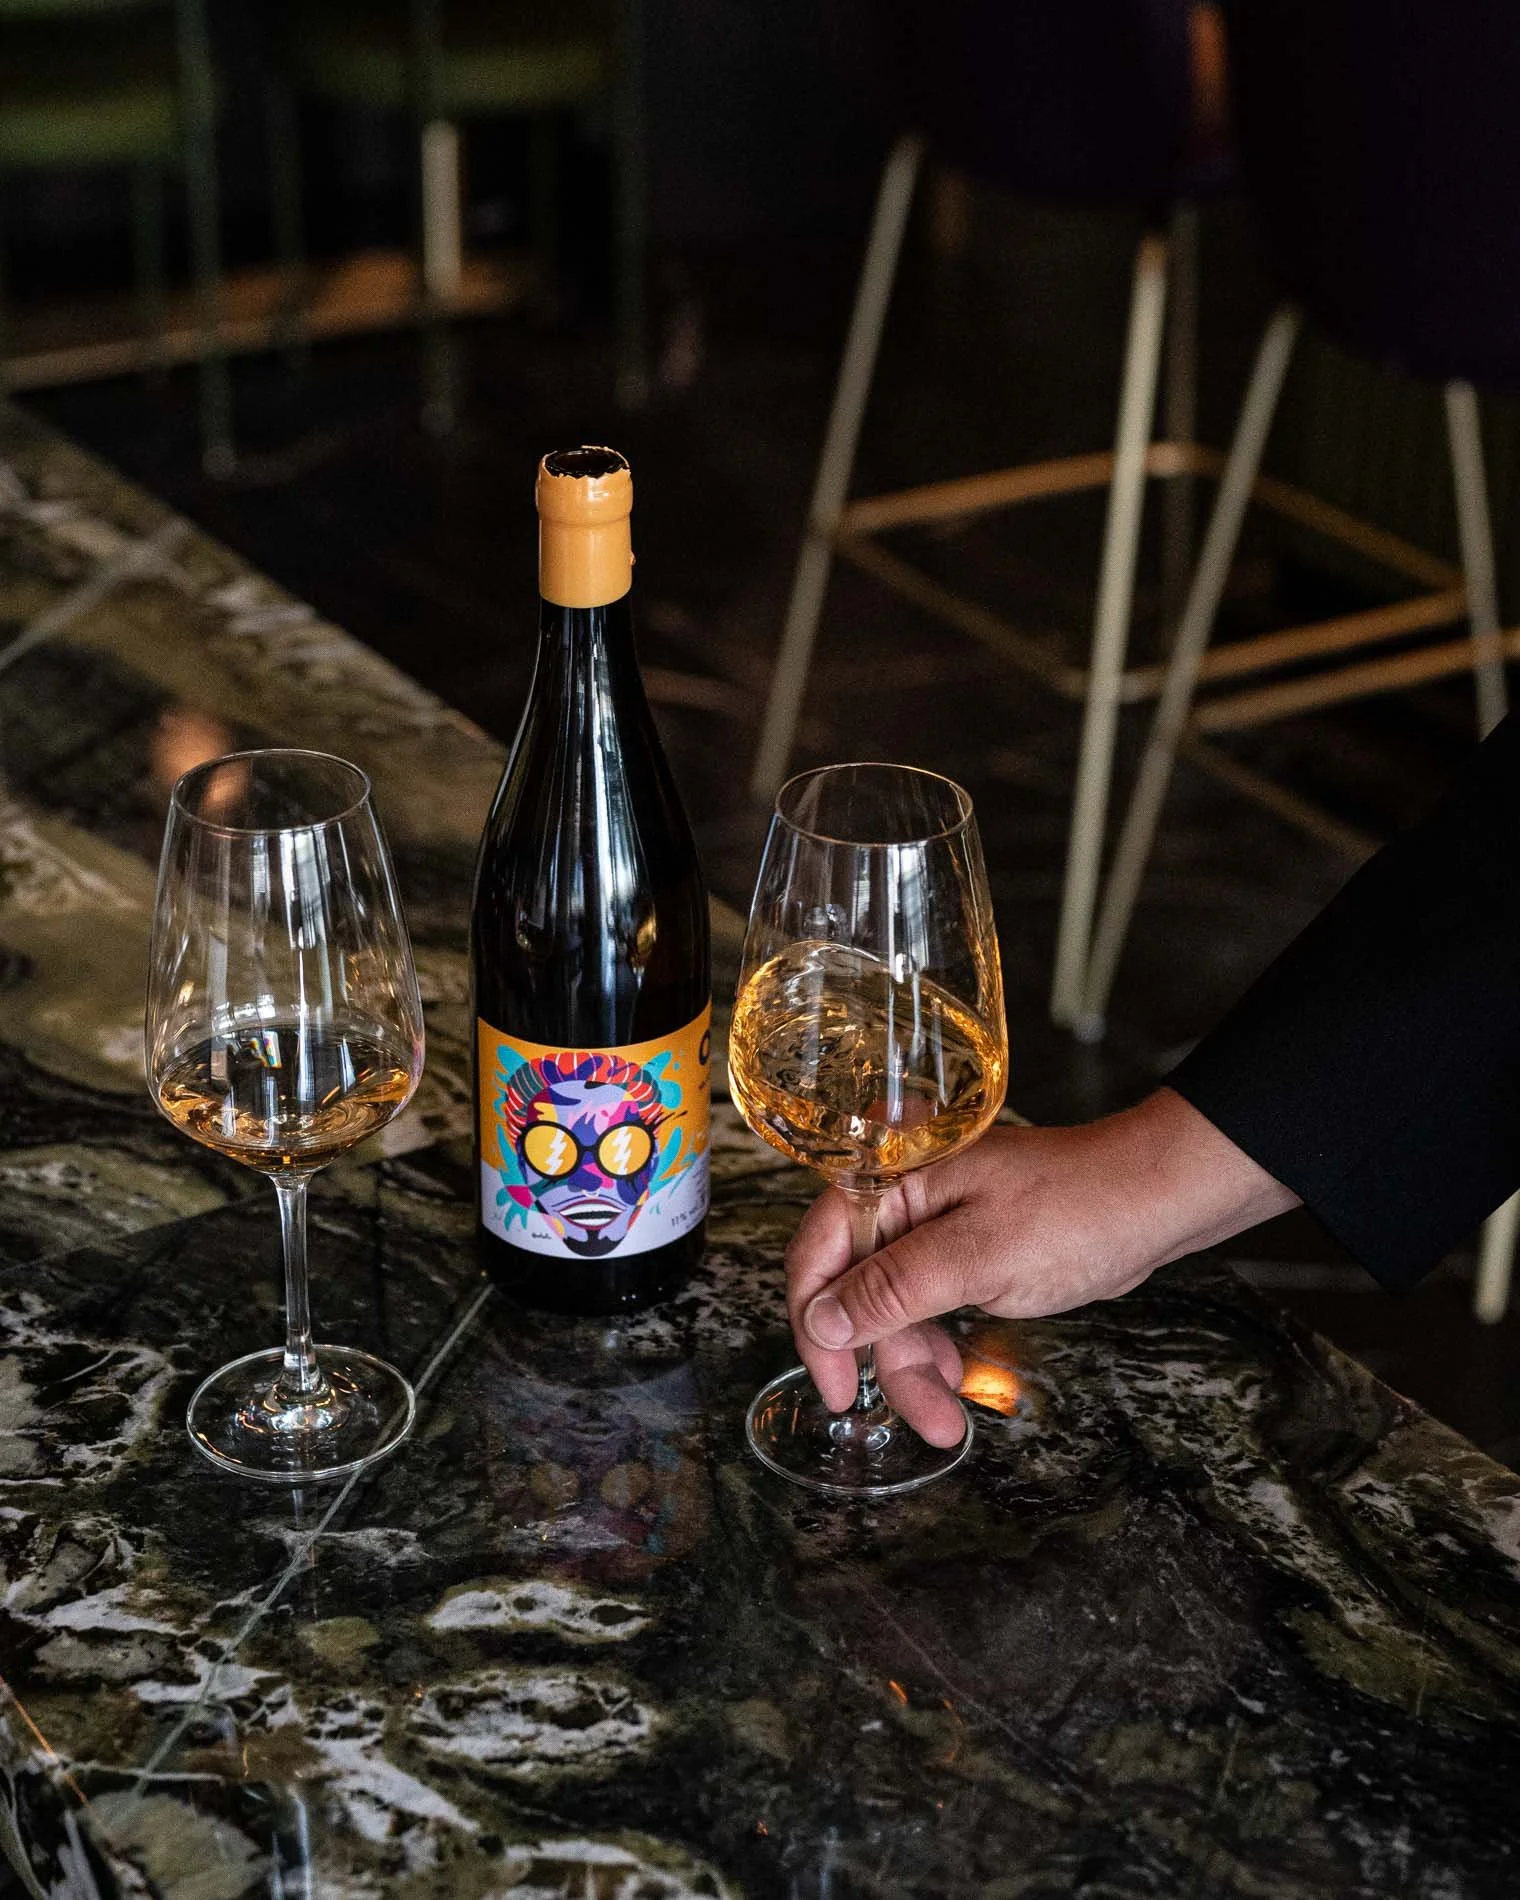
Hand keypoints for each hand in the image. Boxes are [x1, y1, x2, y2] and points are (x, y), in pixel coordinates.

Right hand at [785, 1089, 1297, 1446]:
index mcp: (893, 1181)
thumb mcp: (980, 1256)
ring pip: (893, 1309)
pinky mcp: (966, 1252)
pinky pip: (928, 1306)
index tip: (837, 1390)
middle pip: (856, 1291)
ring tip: (948, 1416)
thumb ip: (894, 1288)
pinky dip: (937, 1346)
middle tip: (926, 1419)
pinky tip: (955, 1380)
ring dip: (914, 1364)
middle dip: (886, 1361)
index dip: (816, 1324)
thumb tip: (822, 1322)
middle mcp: (904, 1202)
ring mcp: (936, 1228)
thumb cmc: (1080, 1210)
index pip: (818, 1251)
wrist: (1160, 1198)